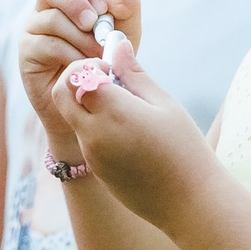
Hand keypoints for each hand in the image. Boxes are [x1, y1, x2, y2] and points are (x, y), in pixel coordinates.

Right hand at [17, 0, 141, 147]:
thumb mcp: (125, 34)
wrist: (93, 104)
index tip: (106, 7)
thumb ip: (126, 9)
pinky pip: (46, 44)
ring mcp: (34, 29)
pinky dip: (70, 55)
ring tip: (97, 55)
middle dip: (75, 2)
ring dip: (79, 37)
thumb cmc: (107, 64)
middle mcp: (49, 8)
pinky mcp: (27, 52)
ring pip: (52, 18)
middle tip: (93, 23)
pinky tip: (83, 67)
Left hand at [42, 31, 213, 231]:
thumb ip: (135, 74)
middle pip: (61, 94)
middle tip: (109, 83)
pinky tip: (130, 134)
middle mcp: (93, 134)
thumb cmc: (184, 149)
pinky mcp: (96, 171)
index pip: (76, 75)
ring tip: (127, 110)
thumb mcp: (164, 105)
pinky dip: (97, 128)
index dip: (90, 66)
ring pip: (73, 117)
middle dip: (77, 81)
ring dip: (89, 105)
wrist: (189, 204)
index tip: (113, 70)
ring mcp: (91, 155)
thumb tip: (117, 45)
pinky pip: (85, 139)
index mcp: (112, 112)